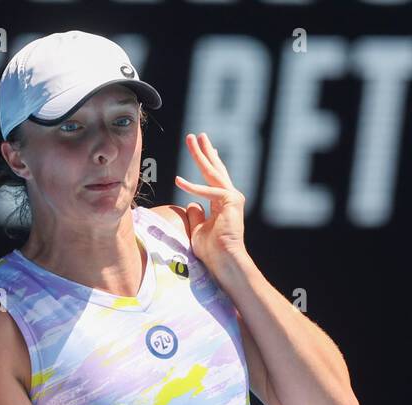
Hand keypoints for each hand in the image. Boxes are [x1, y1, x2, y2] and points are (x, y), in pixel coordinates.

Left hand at [174, 132, 247, 271]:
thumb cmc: (212, 250)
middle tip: (197, 135)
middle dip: (205, 151)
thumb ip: (196, 214)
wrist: (224, 261)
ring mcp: (233, 198)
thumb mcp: (199, 228)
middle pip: (215, 169)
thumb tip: (191, 203)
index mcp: (224, 203)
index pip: (215, 178)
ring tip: (193, 138)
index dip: (210, 163)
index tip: (207, 148)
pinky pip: (208, 191)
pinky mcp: (232, 201)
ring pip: (213, 172)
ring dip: (201, 155)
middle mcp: (230, 197)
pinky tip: (178, 181)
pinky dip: (193, 187)